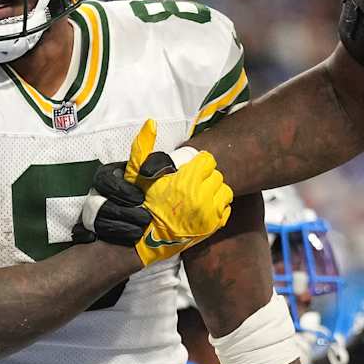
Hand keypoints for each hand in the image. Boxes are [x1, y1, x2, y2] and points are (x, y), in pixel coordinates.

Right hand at [81, 119, 231, 264]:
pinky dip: (218, 207)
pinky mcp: (214, 225)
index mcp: (186, 180)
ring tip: (201, 195)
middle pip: (217, 176)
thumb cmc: (141, 205)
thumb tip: (150, 122)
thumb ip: (143, 147)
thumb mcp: (137, 174)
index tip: (190, 169)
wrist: (146, 240)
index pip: (208, 161)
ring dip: (215, 191)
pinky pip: (226, 208)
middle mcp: (201, 196)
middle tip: (194, 184)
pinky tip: (205, 209)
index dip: (198, 164)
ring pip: (225, 191)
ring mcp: (209, 212)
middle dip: (207, 178)